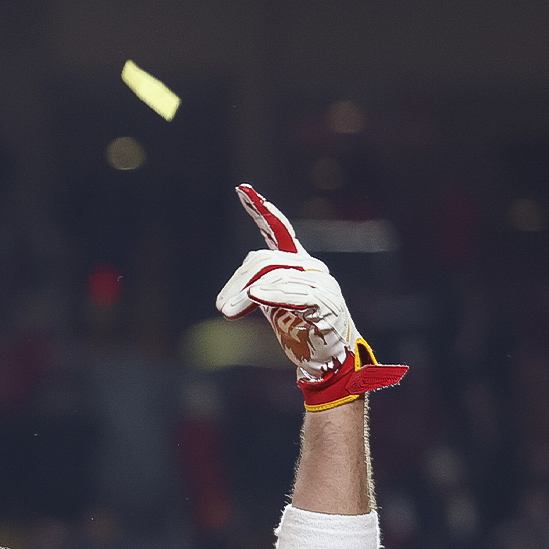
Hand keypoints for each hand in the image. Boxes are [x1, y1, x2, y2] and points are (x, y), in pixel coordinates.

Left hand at [214, 184, 403, 410]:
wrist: (327, 359)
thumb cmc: (300, 330)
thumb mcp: (273, 304)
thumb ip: (258, 287)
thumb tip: (238, 289)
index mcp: (297, 263)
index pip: (279, 229)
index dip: (261, 209)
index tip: (242, 189)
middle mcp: (310, 266)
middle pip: (264, 260)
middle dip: (237, 281)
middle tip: (221, 307)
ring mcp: (320, 282)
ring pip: (274, 276)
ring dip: (245, 296)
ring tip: (228, 312)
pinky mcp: (326, 302)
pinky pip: (295, 293)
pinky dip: (272, 293)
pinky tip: (256, 296)